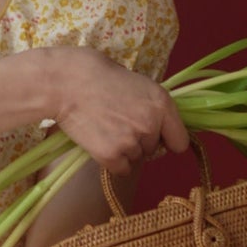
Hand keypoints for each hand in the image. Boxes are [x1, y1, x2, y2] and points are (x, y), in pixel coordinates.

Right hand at [43, 47, 187, 177]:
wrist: (66, 83)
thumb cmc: (99, 76)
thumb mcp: (138, 83)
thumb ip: (152, 107)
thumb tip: (158, 129)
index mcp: (162, 104)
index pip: (180, 142)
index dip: (167, 140)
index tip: (157, 137)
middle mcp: (151, 125)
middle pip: (153, 150)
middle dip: (140, 141)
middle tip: (118, 122)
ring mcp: (131, 142)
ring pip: (136, 159)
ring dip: (123, 150)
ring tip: (105, 127)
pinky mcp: (111, 155)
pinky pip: (121, 169)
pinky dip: (112, 161)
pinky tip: (100, 141)